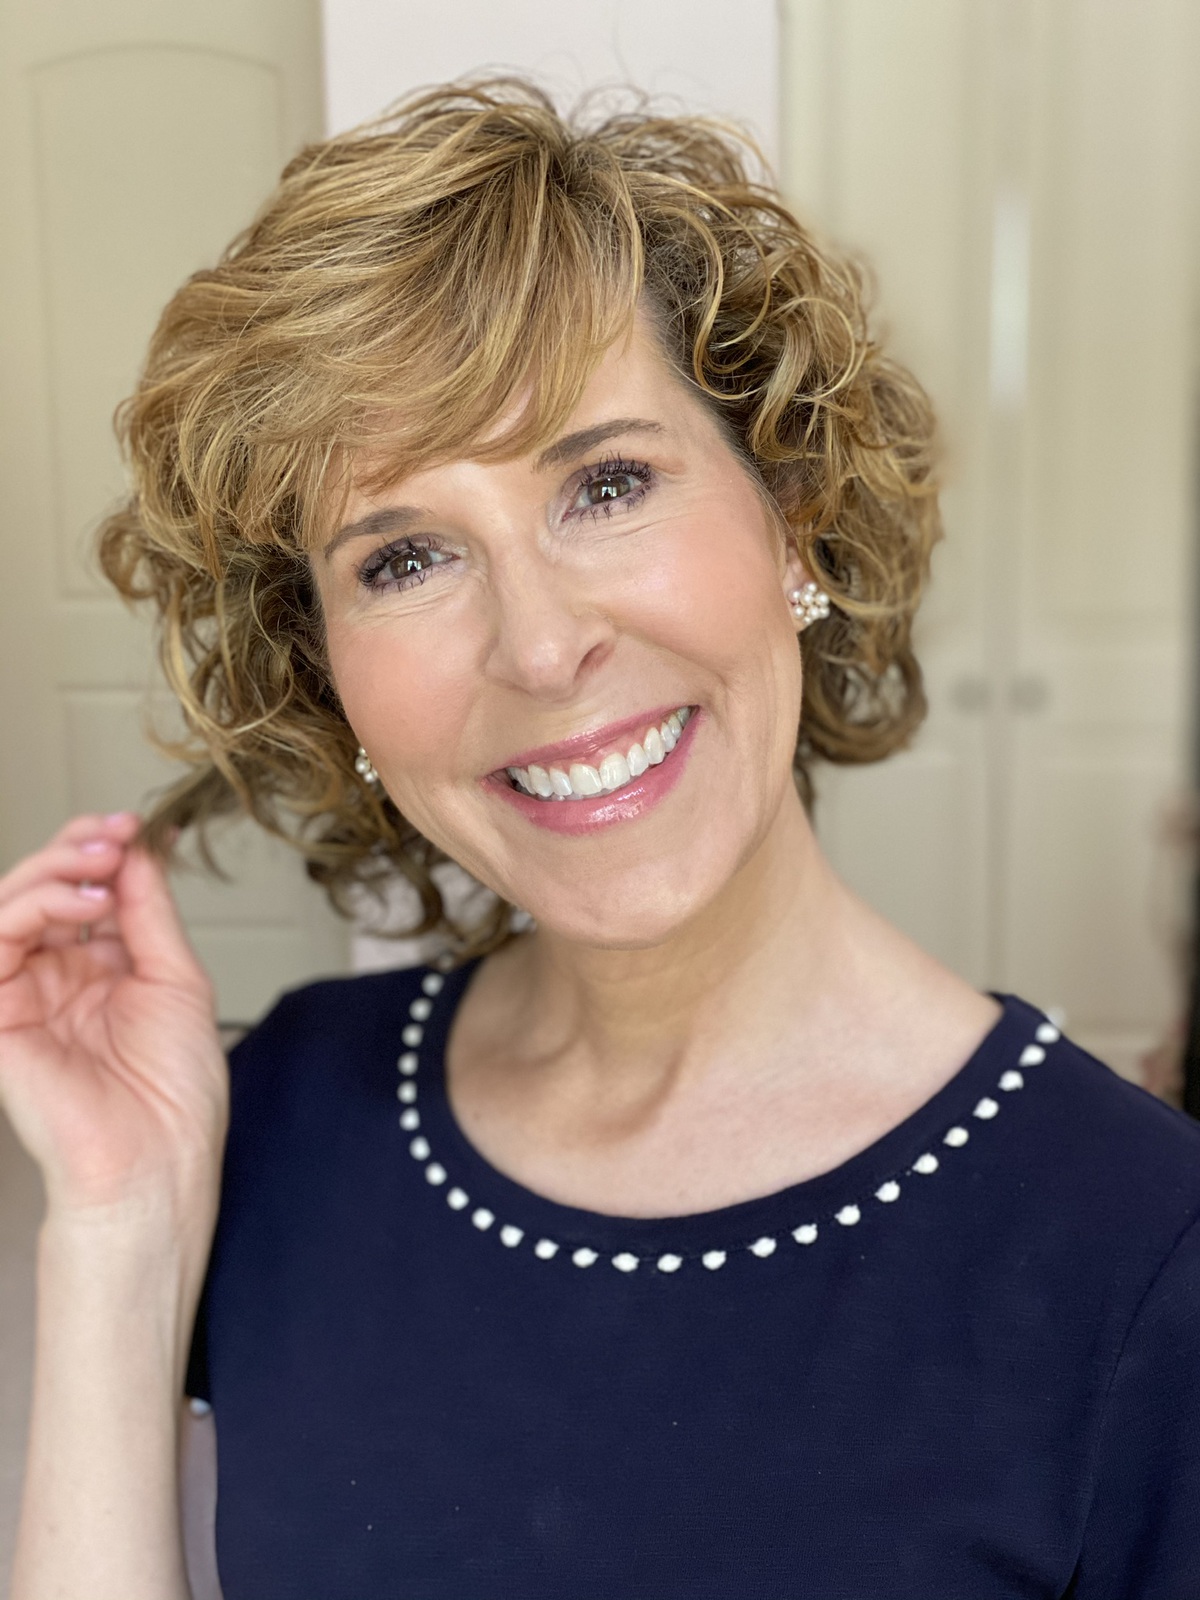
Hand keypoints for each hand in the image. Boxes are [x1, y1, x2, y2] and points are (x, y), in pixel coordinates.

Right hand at [0, 813, 227, 1224]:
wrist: (156, 1158)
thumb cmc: (173, 1092)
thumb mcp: (175, 977)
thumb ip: (148, 910)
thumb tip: (142, 845)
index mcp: (96, 970)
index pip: (80, 890)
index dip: (99, 848)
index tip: (135, 824)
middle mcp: (53, 978)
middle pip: (39, 888)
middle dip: (77, 848)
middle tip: (116, 834)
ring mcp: (21, 994)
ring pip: (8, 905)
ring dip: (55, 870)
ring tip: (102, 866)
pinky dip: (36, 908)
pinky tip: (84, 903)